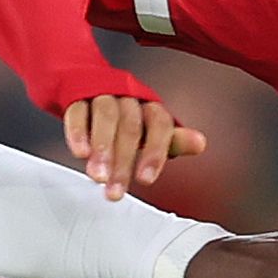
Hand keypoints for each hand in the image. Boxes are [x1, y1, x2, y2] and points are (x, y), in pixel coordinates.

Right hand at [64, 95, 211, 200]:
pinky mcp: (76, 95)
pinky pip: (78, 111)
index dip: (154, 152)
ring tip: (97, 177)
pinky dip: (78, 132)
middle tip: (114, 192)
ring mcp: (102, 94)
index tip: (146, 180)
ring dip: (102, 149)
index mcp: (150, 106)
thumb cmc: (126, 118)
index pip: (159, 125)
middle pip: (130, 127)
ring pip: (105, 117)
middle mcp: (129, 97)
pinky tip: (80, 153)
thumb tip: (200, 144)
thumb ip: (174, 141)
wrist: (89, 85)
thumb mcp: (151, 132)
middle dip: (123, 161)